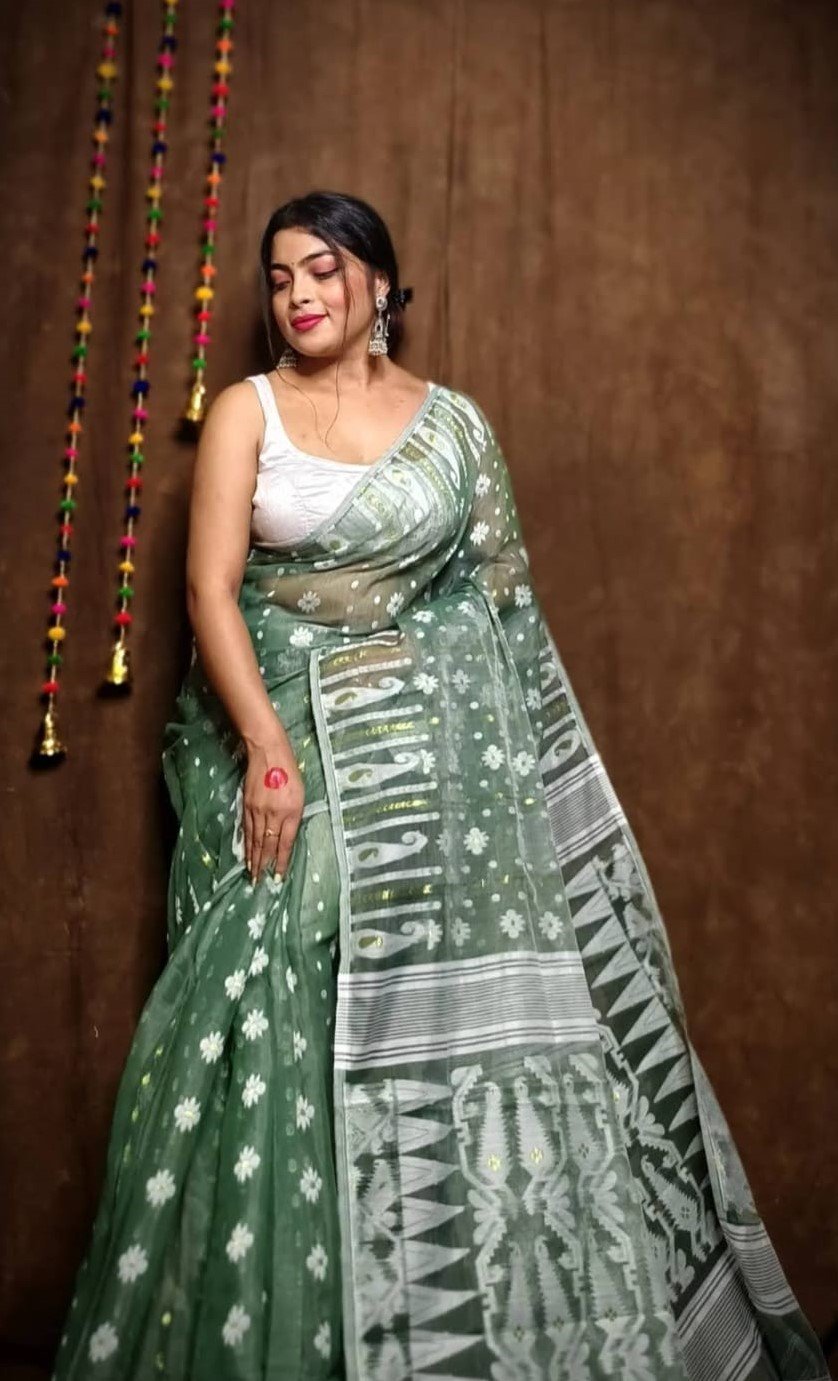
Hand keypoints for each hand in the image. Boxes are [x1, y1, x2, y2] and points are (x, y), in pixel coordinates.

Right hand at [243, 742, 304, 884]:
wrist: (268, 753)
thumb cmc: (290, 772)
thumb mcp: (300, 795)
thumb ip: (294, 817)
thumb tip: (286, 837)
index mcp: (291, 811)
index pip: (285, 843)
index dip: (280, 861)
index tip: (277, 877)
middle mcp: (274, 814)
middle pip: (267, 845)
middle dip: (264, 866)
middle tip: (259, 883)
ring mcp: (258, 810)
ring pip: (255, 840)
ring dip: (253, 859)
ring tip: (251, 874)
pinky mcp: (247, 805)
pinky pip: (247, 830)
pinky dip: (246, 844)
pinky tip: (246, 853)